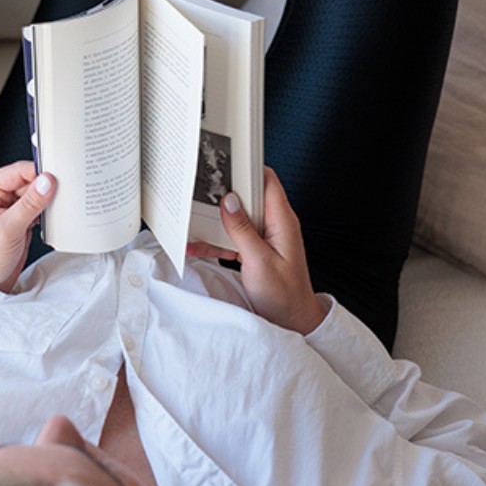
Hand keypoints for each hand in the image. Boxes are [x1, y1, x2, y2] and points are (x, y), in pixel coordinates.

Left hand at [0, 161, 56, 292]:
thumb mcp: (7, 230)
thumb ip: (29, 204)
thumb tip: (47, 182)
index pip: (18, 171)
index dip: (39, 173)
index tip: (58, 180)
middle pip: (30, 180)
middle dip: (46, 189)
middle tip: (59, 199)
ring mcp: (8, 205)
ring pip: (36, 193)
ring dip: (47, 202)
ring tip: (51, 214)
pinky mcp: (19, 217)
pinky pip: (38, 206)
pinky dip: (46, 212)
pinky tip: (48, 221)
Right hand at [187, 167, 326, 334]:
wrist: (292, 321)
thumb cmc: (284, 295)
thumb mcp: (259, 261)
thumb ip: (242, 230)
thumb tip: (229, 201)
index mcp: (282, 221)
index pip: (267, 181)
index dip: (248, 168)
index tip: (226, 164)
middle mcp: (274, 224)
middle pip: (248, 197)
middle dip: (224, 194)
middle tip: (202, 192)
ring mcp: (265, 237)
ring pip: (237, 218)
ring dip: (216, 221)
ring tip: (193, 221)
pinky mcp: (256, 249)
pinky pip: (234, 237)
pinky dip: (217, 240)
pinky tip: (198, 245)